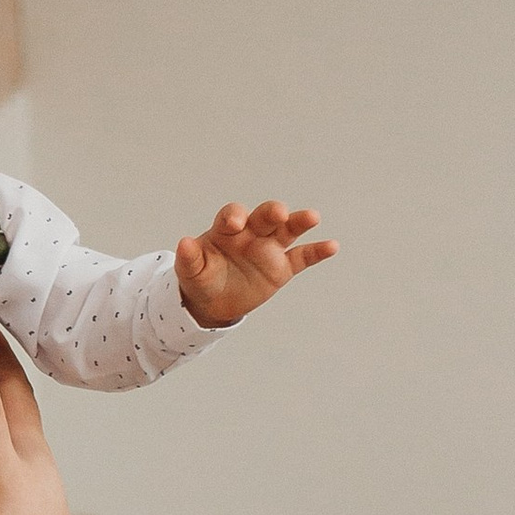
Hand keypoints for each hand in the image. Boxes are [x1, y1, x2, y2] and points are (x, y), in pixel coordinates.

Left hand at [174, 201, 335, 327]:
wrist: (213, 302)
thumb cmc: (201, 278)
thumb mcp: (190, 271)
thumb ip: (189, 258)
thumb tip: (182, 243)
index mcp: (227, 229)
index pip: (232, 214)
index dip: (234, 215)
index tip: (235, 222)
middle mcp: (251, 233)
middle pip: (264, 216)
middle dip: (271, 212)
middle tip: (277, 213)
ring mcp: (269, 248)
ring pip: (287, 230)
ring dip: (299, 222)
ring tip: (311, 217)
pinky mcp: (282, 268)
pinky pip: (302, 257)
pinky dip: (316, 251)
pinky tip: (332, 246)